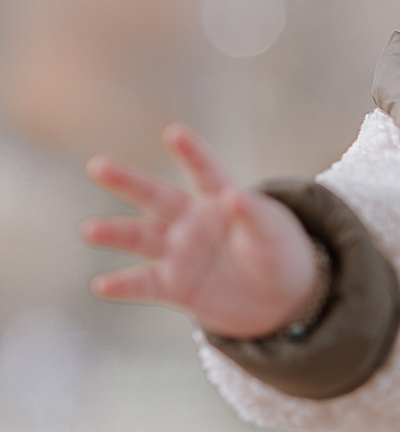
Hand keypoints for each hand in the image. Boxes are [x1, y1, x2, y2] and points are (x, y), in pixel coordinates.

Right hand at [81, 123, 319, 338]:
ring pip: (141, 238)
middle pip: (155, 197)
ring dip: (115, 233)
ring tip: (90, 230)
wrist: (279, 298)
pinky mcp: (175, 286)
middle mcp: (191, 222)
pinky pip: (144, 284)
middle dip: (127, 182)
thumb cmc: (278, 254)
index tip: (174, 133)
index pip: (205, 173)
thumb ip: (254, 216)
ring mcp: (180, 253)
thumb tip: (234, 195)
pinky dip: (124, 285)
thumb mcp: (273, 234)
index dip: (192, 154)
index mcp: (220, 201)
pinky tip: (102, 285)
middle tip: (97, 166)